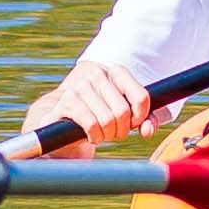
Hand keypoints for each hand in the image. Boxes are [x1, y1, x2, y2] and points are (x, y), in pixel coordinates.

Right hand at [23, 59, 147, 150]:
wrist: (59, 118)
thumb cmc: (98, 114)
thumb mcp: (124, 114)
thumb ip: (144, 120)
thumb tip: (148, 130)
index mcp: (115, 72)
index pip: (142, 97)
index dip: (140, 117)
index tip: (132, 124)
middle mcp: (97, 73)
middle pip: (124, 112)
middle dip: (121, 130)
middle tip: (113, 133)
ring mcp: (80, 85)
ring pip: (108, 120)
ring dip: (107, 135)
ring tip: (100, 133)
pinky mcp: (66, 101)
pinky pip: (91, 125)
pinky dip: (94, 136)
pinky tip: (90, 135)